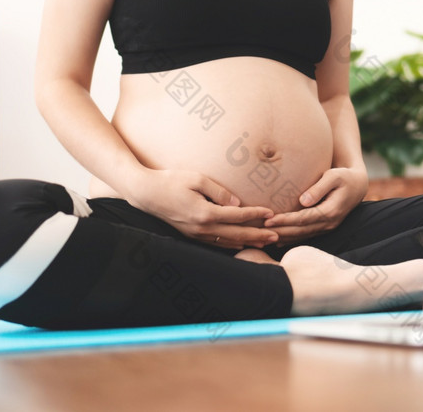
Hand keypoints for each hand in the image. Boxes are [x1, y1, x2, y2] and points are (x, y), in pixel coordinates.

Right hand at [126, 168, 278, 249]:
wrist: (145, 193)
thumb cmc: (170, 181)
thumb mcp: (196, 179)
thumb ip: (219, 191)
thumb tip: (237, 204)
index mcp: (205, 213)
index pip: (238, 216)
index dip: (257, 214)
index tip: (272, 213)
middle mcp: (202, 228)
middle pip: (237, 235)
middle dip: (258, 235)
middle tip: (277, 237)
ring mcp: (196, 234)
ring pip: (227, 242)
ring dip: (247, 242)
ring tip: (264, 242)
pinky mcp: (191, 235)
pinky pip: (216, 243)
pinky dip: (231, 244)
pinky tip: (241, 242)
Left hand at [263, 167, 367, 244]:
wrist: (357, 185)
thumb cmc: (343, 177)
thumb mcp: (334, 176)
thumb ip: (319, 188)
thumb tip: (303, 200)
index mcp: (330, 211)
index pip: (303, 219)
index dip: (285, 220)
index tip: (269, 220)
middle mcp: (329, 223)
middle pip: (300, 231)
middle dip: (280, 231)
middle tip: (260, 231)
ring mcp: (327, 227)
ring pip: (302, 236)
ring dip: (283, 237)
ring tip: (264, 237)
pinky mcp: (323, 228)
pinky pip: (305, 236)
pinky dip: (291, 238)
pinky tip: (277, 240)